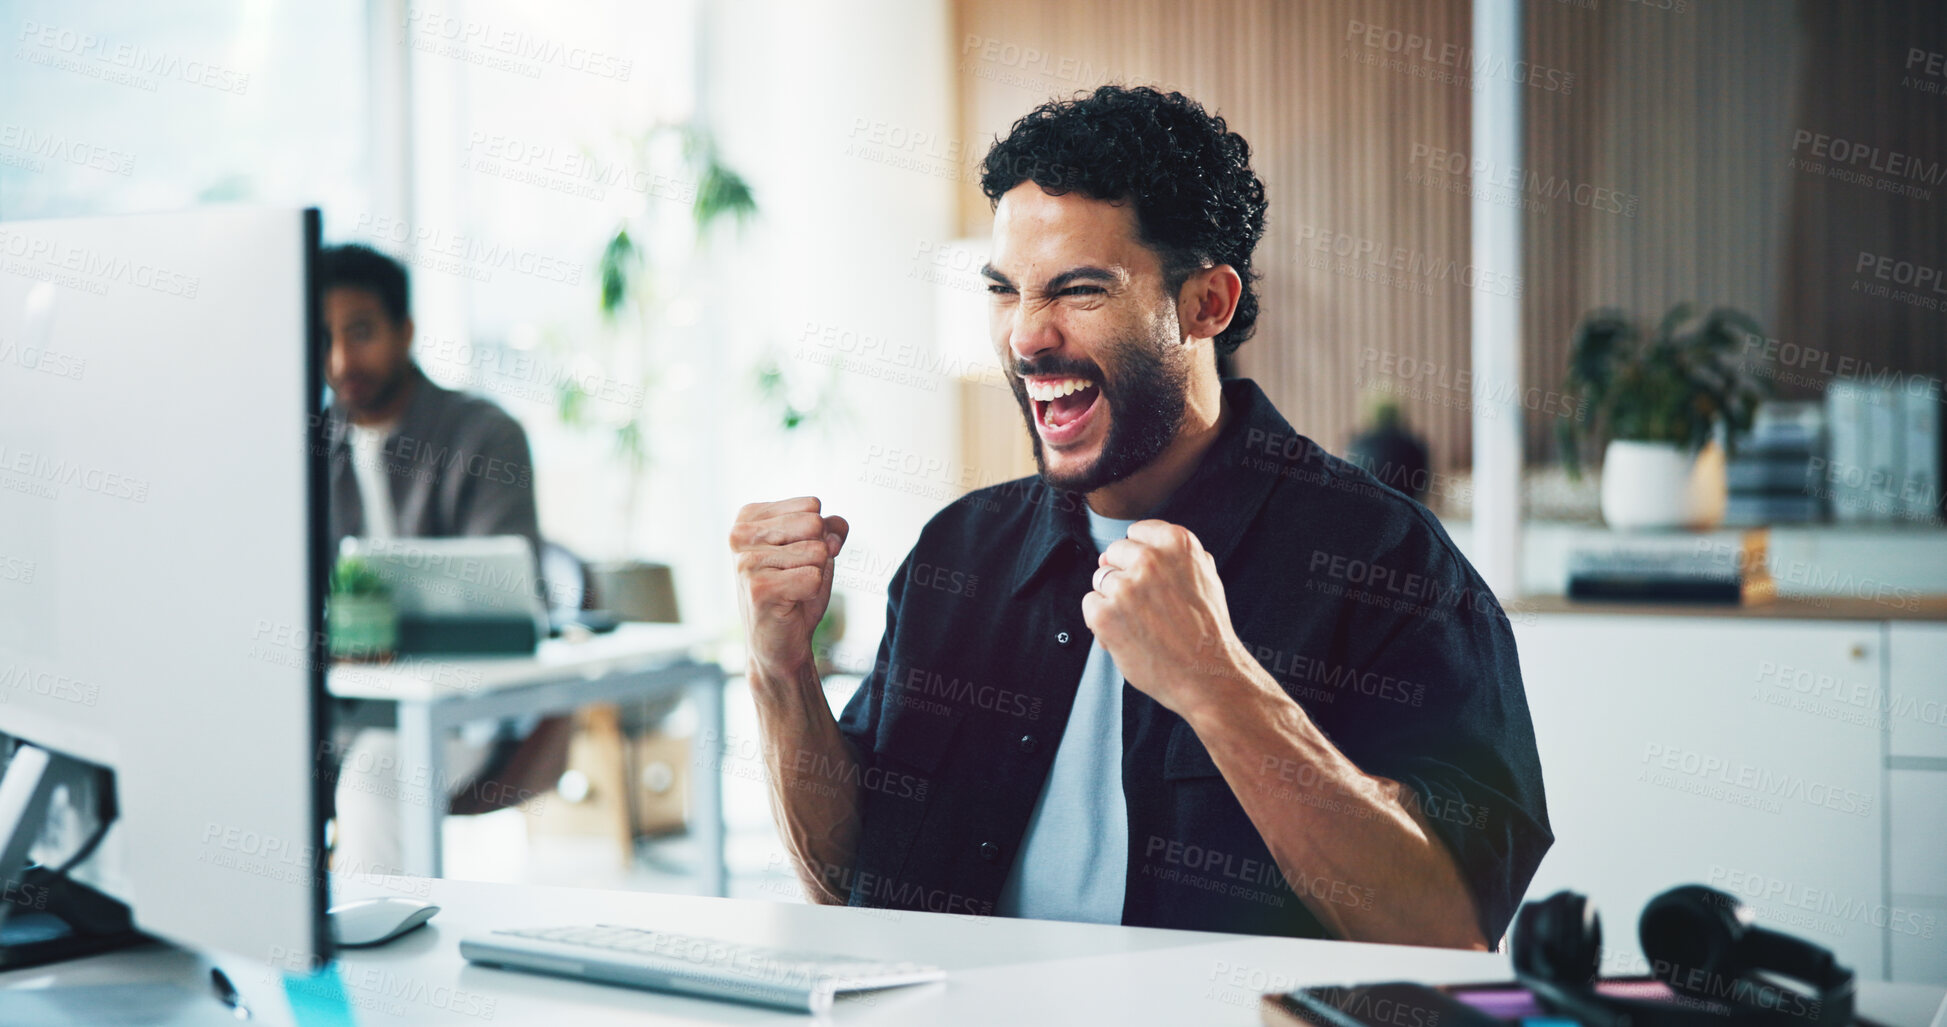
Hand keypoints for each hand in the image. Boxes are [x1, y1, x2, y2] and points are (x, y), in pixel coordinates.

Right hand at [730, 497, 848, 680]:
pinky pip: (814, 577)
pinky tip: (790, 603)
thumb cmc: (797, 591)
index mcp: (749, 517)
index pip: (811, 506)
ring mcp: (746, 562)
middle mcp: (739, 535)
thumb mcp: (817, 549)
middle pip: (814, 524)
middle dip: (818, 554)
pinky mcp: (759, 588)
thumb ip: (831, 528)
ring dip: (814, 575)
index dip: (818, 534)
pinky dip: (812, 593)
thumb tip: (832, 536)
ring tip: (792, 590)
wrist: (781, 642)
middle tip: (796, 576)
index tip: (797, 558)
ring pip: (817, 551)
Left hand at [1081, 520, 1249, 719]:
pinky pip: (1090, 605)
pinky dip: (1101, 622)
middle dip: (1124, 576)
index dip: (1139, 558)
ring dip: (1112, 599)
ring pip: (1100, 579)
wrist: (1207, 675)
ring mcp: (1125, 586)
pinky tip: (1127, 635)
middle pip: (1114, 553)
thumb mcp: (1206, 577)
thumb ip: (1175, 555)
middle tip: (1147, 606)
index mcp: (1177, 543)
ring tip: (1140, 623)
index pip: (1137, 533)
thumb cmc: (1206, 631)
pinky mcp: (1104, 614)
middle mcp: (1149, 559)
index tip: (1150, 577)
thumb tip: (1138, 543)